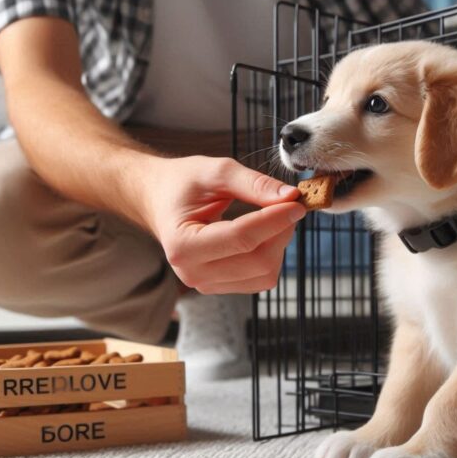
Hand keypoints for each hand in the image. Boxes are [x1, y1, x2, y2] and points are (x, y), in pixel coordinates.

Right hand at [138, 156, 305, 294]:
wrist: (160, 200)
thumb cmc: (182, 183)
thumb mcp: (215, 172)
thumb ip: (253, 183)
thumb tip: (290, 196)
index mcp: (182, 245)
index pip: (241, 238)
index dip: (275, 220)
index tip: (297, 202)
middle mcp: (191, 272)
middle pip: (258, 261)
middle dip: (281, 232)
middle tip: (290, 205)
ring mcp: (206, 284)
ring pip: (264, 273)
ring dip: (279, 244)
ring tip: (275, 216)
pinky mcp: (221, 286)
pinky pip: (261, 278)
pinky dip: (272, 255)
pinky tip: (266, 233)